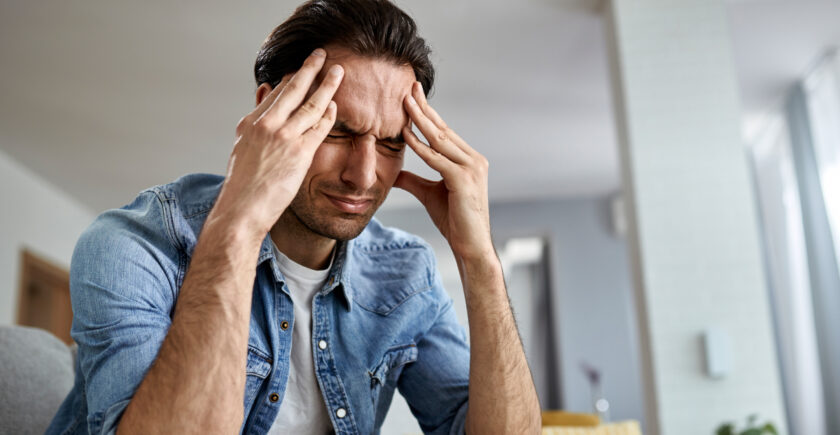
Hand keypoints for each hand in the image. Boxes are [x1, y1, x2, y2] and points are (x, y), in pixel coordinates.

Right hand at [210, 48, 342, 237]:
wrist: (241, 209)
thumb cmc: (243, 185)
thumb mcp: (243, 147)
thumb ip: (256, 119)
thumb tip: (266, 91)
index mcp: (251, 123)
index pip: (276, 93)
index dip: (292, 79)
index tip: (303, 68)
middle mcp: (266, 125)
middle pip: (293, 89)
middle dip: (309, 69)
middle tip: (322, 54)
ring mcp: (283, 137)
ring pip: (310, 104)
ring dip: (326, 85)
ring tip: (338, 71)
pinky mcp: (299, 153)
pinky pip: (319, 127)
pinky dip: (329, 114)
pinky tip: (336, 105)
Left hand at [395, 82, 493, 260]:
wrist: (470, 246)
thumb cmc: (454, 221)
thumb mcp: (429, 194)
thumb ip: (413, 180)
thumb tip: (394, 172)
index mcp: (469, 160)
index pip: (444, 132)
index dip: (428, 114)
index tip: (413, 96)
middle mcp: (474, 159)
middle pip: (443, 129)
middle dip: (424, 108)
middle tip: (409, 87)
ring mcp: (471, 168)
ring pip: (440, 139)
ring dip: (420, 119)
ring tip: (404, 101)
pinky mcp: (463, 179)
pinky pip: (436, 159)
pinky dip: (420, 146)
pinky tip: (405, 134)